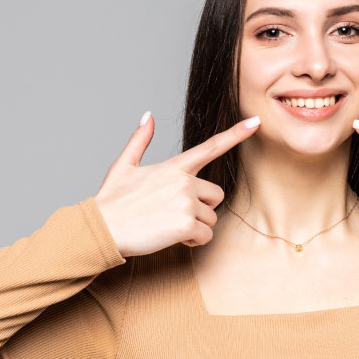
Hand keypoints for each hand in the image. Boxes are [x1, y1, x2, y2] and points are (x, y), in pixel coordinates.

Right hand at [93, 113, 260, 257]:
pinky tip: (171, 238)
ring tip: (167, 226)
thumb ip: (139, 140)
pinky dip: (192, 242)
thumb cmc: (111, 201)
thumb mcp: (123, 166)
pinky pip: (205, 236)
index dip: (236, 134)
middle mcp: (184, 181)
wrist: (102, 227)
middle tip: (174, 215)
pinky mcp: (186, 224)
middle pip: (216, 196)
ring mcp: (186, 202)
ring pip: (210, 219)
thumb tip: (148, 116)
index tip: (256, 122)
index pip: (211, 146)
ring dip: (194, 228)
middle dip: (201, 209)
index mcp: (174, 166)